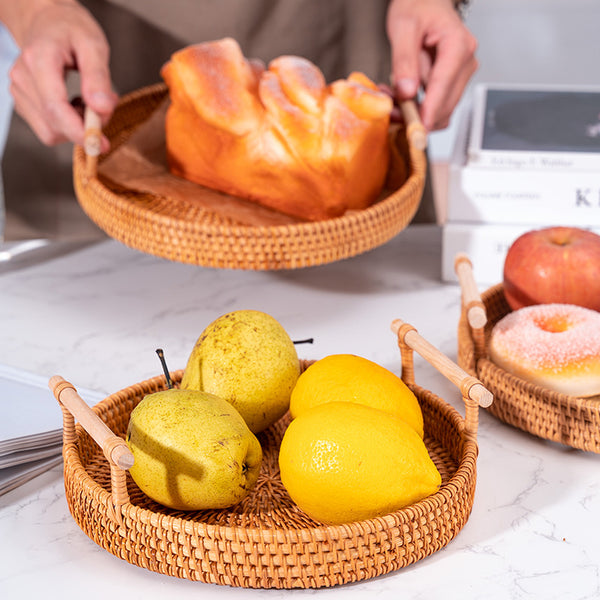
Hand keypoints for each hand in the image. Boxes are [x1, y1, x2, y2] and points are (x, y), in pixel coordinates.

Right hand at [7, 0, 117, 148]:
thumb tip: (102, 109)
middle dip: (84, 127)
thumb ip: (98, 77)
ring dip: (76, 126)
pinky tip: (74, 103)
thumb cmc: (71, 30)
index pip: (55, 109)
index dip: (79, 132)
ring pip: (50, 132)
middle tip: (104, 106)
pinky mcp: (23, 102)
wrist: (47, 21)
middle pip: (54, 126)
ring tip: (87, 100)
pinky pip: (48, 128)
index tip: (101, 144)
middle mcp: (22, 78)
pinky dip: (67, 124)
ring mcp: (19, 91)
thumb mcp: (93, 44)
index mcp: (38, 60)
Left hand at [387, 0, 477, 130]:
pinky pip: (437, 104)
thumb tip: (408, 92)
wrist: (426, 2)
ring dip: (417, 113)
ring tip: (392, 99)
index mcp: (457, 44)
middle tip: (390, 112)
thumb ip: (404, 60)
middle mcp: (466, 61)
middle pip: (446, 104)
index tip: (417, 127)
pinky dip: (419, 108)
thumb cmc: (417, 7)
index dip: (430, 110)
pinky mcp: (453, 82)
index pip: (444, 85)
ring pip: (442, 109)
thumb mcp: (403, 28)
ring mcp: (462, 74)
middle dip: (419, 115)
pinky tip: (401, 97)